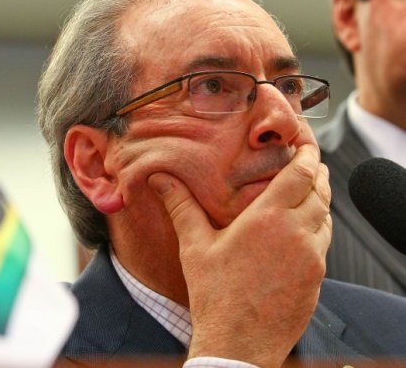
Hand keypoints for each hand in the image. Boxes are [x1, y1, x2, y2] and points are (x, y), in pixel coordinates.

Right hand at [148, 144, 331, 366]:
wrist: (238, 343)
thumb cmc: (215, 296)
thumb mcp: (195, 246)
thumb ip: (181, 206)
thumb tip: (160, 180)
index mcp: (268, 219)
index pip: (301, 174)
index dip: (307, 153)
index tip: (305, 143)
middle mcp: (297, 234)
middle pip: (320, 191)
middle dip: (317, 172)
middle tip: (309, 162)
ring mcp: (312, 258)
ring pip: (326, 217)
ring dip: (319, 200)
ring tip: (305, 193)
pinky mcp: (317, 279)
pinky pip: (324, 244)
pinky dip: (318, 228)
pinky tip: (300, 231)